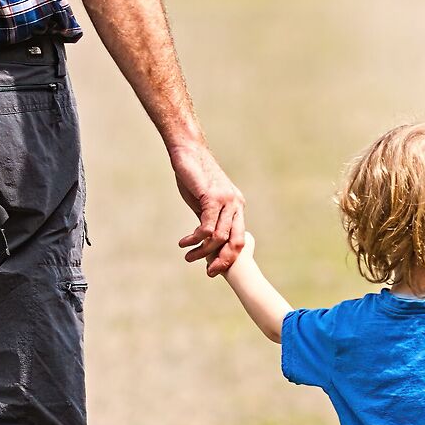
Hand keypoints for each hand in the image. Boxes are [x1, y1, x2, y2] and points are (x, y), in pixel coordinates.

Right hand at [171, 140, 246, 275]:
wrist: (188, 152)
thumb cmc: (194, 177)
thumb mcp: (203, 203)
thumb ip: (208, 219)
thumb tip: (206, 240)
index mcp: (237, 207)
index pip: (239, 238)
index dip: (229, 257)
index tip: (215, 269)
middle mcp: (236, 205)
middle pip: (236, 242)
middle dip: (223, 261)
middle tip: (209, 273)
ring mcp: (227, 201)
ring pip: (219, 237)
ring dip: (202, 251)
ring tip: (187, 256)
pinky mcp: (213, 198)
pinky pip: (207, 227)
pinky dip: (196, 239)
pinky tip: (185, 242)